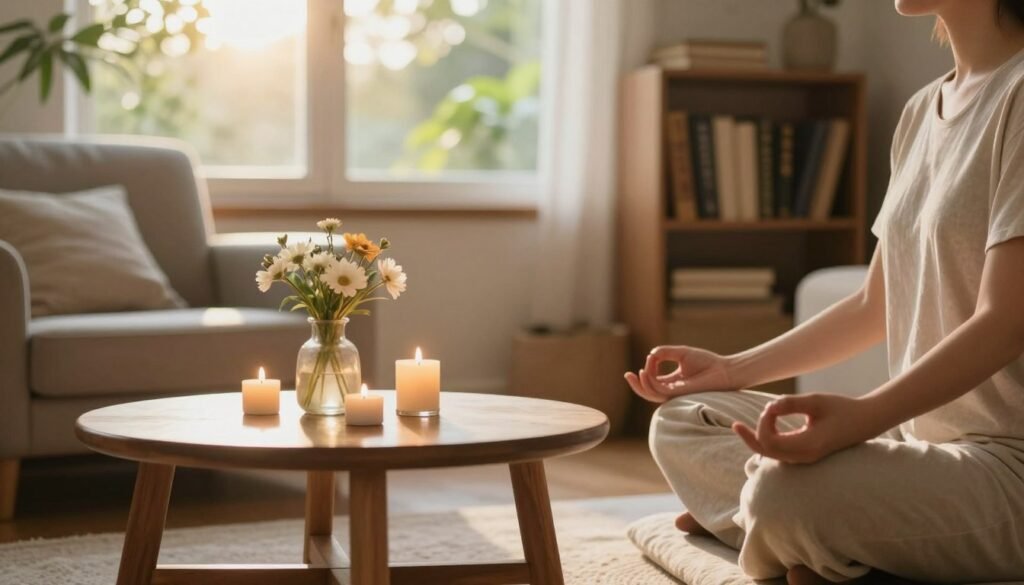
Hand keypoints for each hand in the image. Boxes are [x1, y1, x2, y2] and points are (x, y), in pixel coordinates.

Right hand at [624, 345, 736, 402]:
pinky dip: (649, 382)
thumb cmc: (707, 362)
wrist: (724, 370)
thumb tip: (650, 355)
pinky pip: (658, 391)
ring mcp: (675, 393)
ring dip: (641, 384)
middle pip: (648, 392)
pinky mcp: (679, 393)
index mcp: (672, 382)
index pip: (653, 380)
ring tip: (638, 372)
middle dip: (636, 385)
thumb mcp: (681, 353)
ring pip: (651, 394)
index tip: (652, 356)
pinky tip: (646, 371)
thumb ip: (665, 352)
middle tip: (627, 375)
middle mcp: (672, 389)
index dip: (648, 368)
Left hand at [732, 393, 878, 463]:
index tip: (772, 406)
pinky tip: (760, 432)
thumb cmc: (842, 408)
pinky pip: (780, 454)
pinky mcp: (806, 455)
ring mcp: (806, 458)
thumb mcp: (816, 402)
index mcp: (807, 446)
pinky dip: (767, 442)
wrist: (866, 420)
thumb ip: (791, 404)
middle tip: (735, 425)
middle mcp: (804, 456)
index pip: (770, 442)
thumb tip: (768, 408)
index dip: (763, 423)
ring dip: (757, 439)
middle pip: (766, 453)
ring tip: (741, 428)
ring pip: (772, 455)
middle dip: (750, 437)